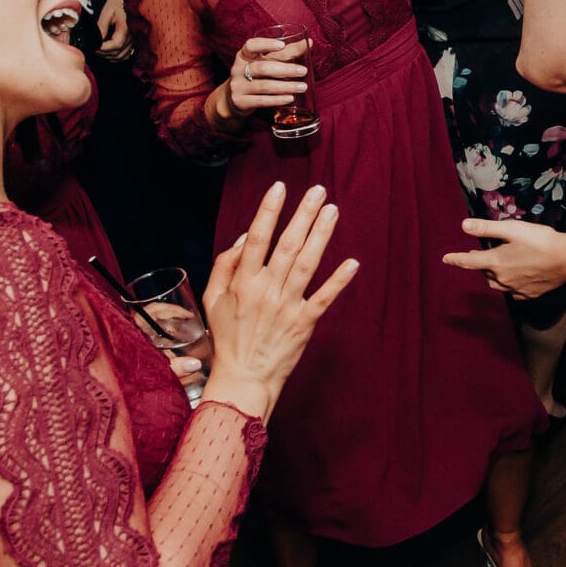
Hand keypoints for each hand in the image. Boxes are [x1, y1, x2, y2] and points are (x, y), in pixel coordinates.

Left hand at [93, 0, 132, 61]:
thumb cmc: (119, 1)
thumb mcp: (107, 11)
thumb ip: (102, 27)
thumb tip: (95, 41)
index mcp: (127, 28)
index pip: (115, 45)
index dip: (103, 49)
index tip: (93, 47)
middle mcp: (133, 36)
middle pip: (118, 53)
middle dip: (104, 53)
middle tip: (93, 48)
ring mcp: (135, 39)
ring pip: (122, 55)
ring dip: (110, 56)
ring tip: (100, 50)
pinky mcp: (135, 40)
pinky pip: (127, 53)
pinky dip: (118, 55)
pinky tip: (110, 51)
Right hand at [198, 183, 359, 416]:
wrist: (242, 378)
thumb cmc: (226, 338)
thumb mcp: (213, 299)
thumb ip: (225, 266)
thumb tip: (245, 237)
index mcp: (244, 282)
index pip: (258, 238)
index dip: (269, 211)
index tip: (279, 188)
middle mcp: (267, 290)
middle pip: (288, 245)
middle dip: (303, 215)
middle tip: (317, 190)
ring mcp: (287, 307)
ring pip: (307, 264)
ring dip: (321, 235)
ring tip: (332, 211)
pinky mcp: (304, 324)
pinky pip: (324, 298)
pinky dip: (339, 281)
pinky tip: (352, 262)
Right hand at [223, 34, 309, 114]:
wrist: (234, 99)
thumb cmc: (256, 76)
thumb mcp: (266, 62)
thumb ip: (286, 52)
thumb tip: (308, 43)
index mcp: (243, 56)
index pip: (251, 46)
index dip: (266, 44)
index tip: (282, 45)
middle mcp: (238, 69)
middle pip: (262, 68)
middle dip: (285, 69)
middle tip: (303, 71)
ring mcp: (238, 86)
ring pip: (264, 86)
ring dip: (285, 86)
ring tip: (302, 87)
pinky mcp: (240, 102)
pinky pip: (261, 101)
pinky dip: (277, 100)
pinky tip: (290, 98)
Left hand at [443, 219, 565, 299]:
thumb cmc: (540, 241)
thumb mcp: (512, 229)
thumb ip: (487, 228)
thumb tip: (463, 226)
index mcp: (496, 262)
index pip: (469, 261)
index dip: (455, 259)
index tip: (445, 259)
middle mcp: (503, 279)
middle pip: (484, 273)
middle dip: (479, 264)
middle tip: (478, 255)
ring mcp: (516, 289)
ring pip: (497, 284)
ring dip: (492, 275)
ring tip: (496, 266)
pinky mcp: (529, 294)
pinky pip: (512, 292)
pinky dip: (508, 285)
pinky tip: (514, 280)